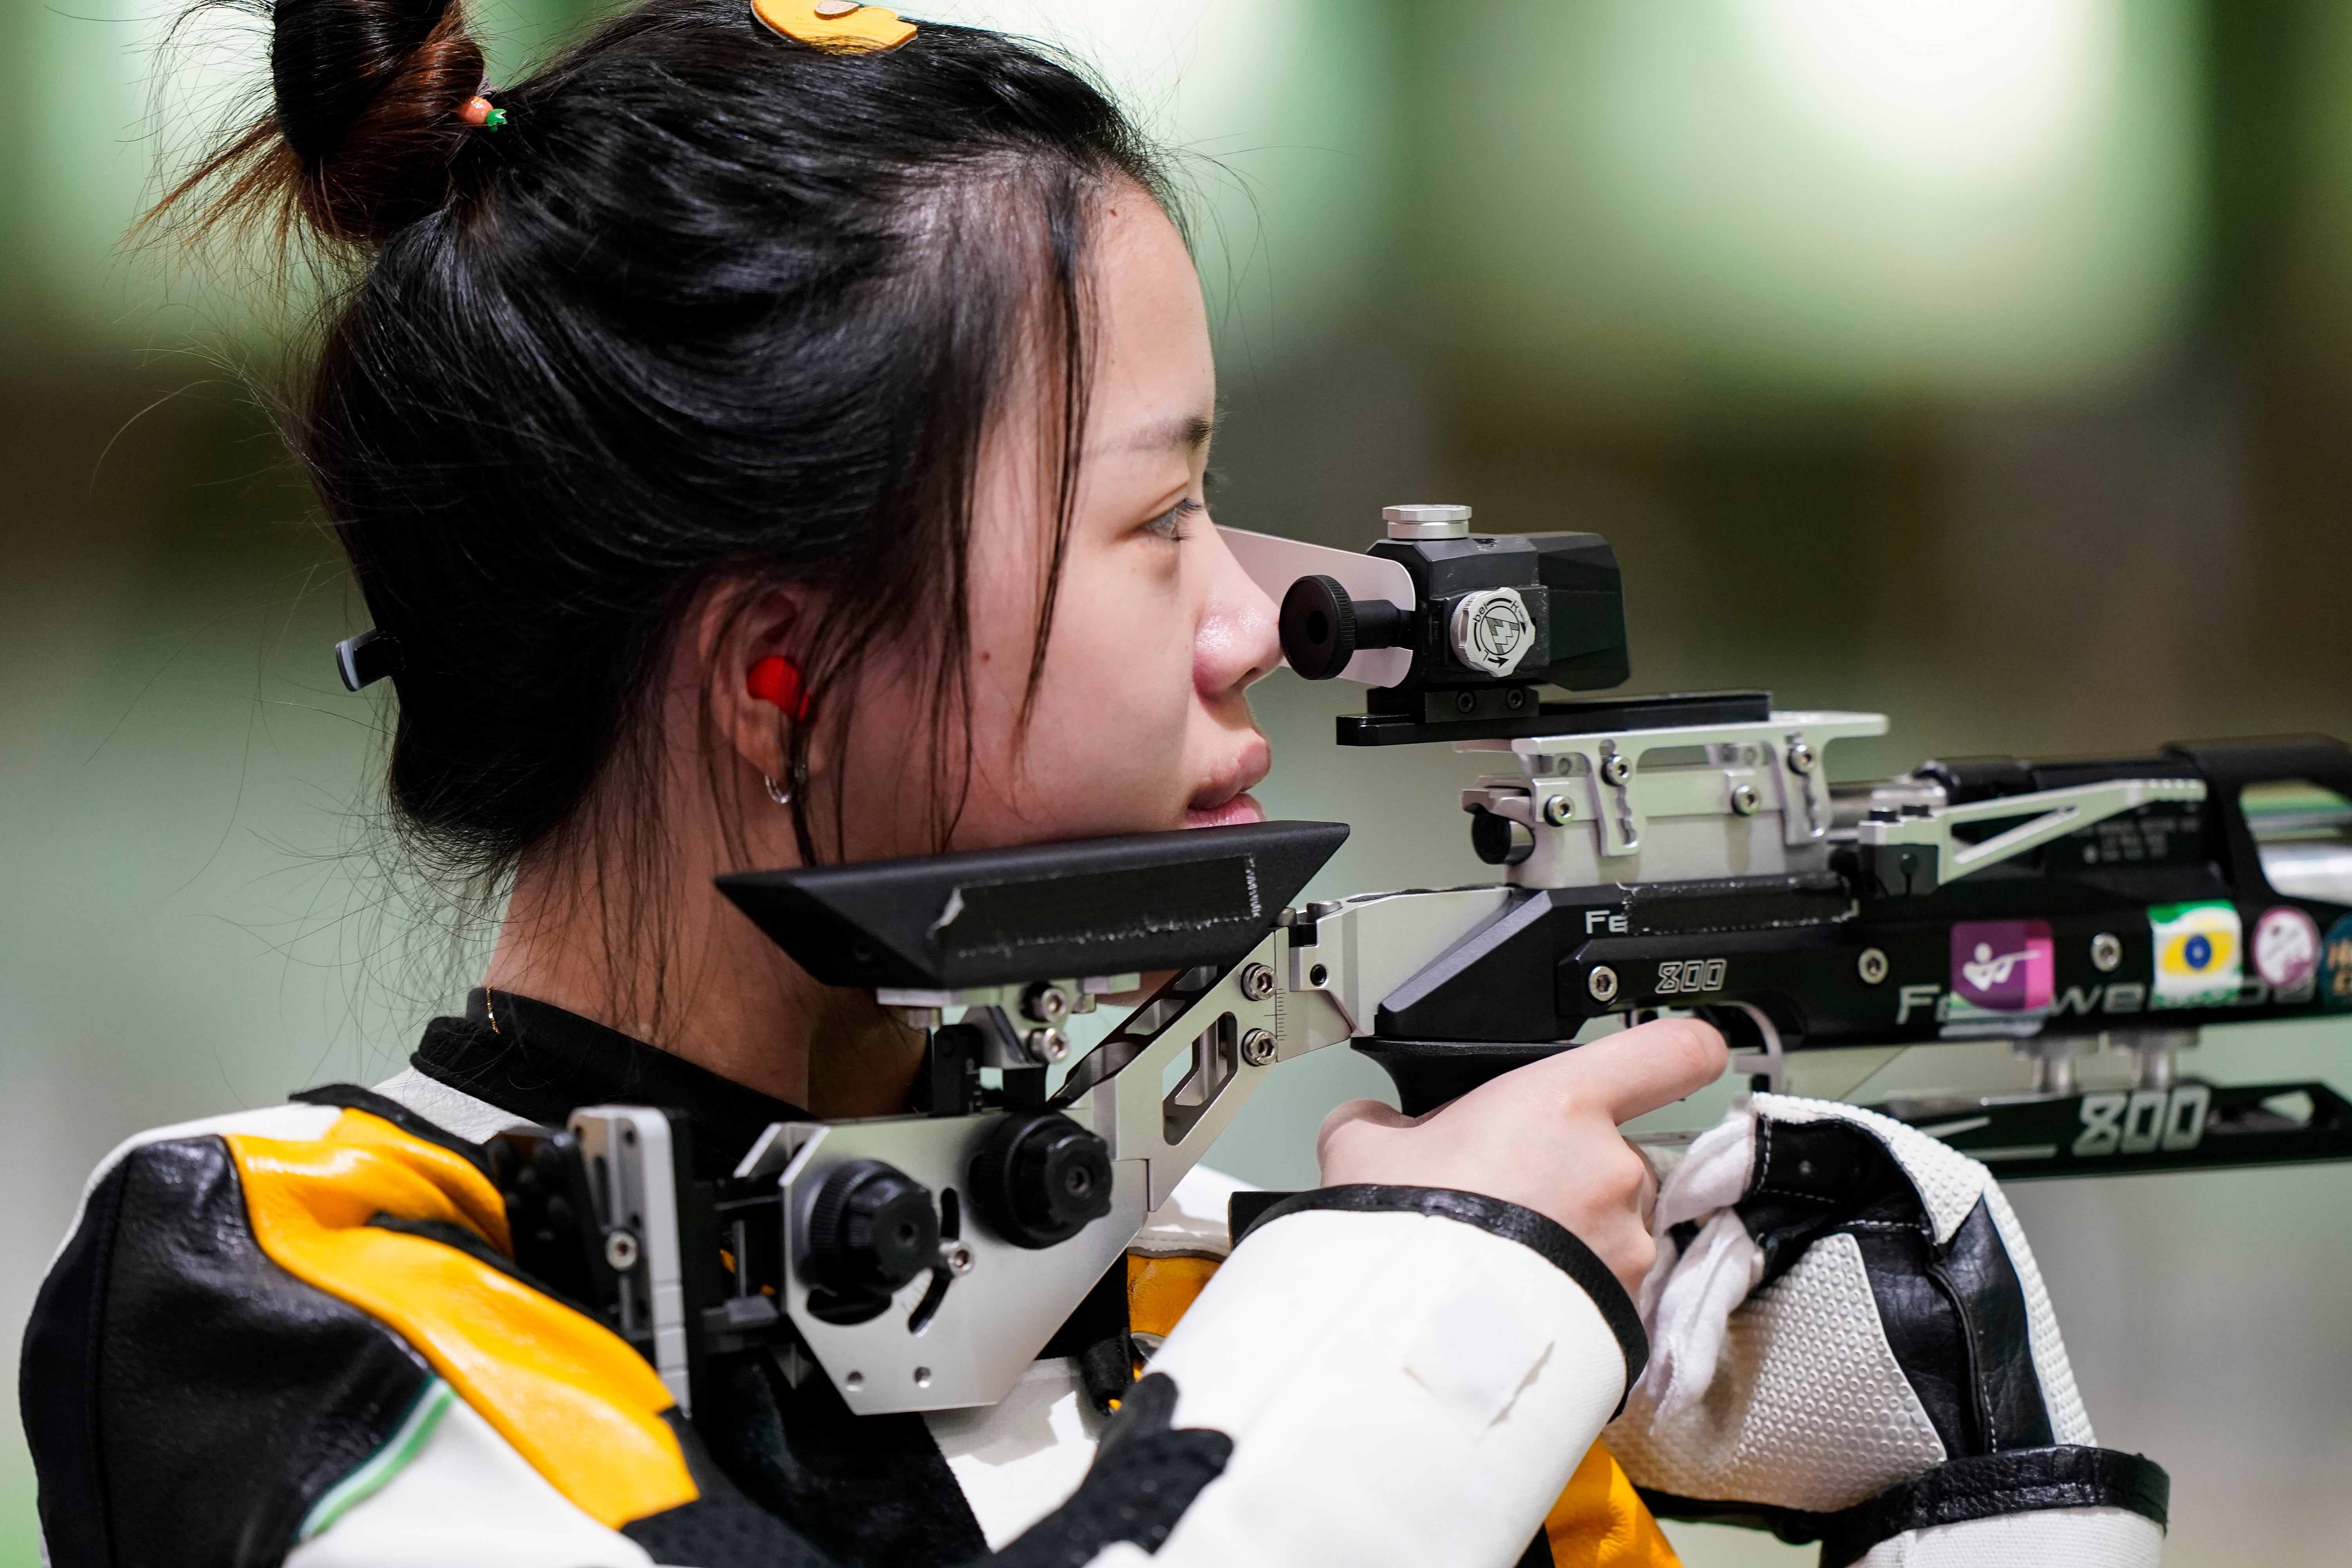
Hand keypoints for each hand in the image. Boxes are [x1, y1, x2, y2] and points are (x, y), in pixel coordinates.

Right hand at [1316, 1018, 1725, 1296]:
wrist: (1409, 1341)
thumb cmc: (1402, 1233)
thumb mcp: (1365, 1147)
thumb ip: (1390, 1121)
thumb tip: (1382, 1126)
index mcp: (1564, 1103)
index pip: (1674, 1050)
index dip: (1677, 1048)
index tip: (1668, 1057)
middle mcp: (1612, 1168)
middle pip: (1614, 1150)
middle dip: (1567, 1170)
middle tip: (1504, 1197)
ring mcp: (1627, 1244)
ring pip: (1612, 1223)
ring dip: (1573, 1235)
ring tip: (1503, 1260)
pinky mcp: (1627, 1308)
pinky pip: (1607, 1284)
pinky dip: (1573, 1289)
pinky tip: (1515, 1300)